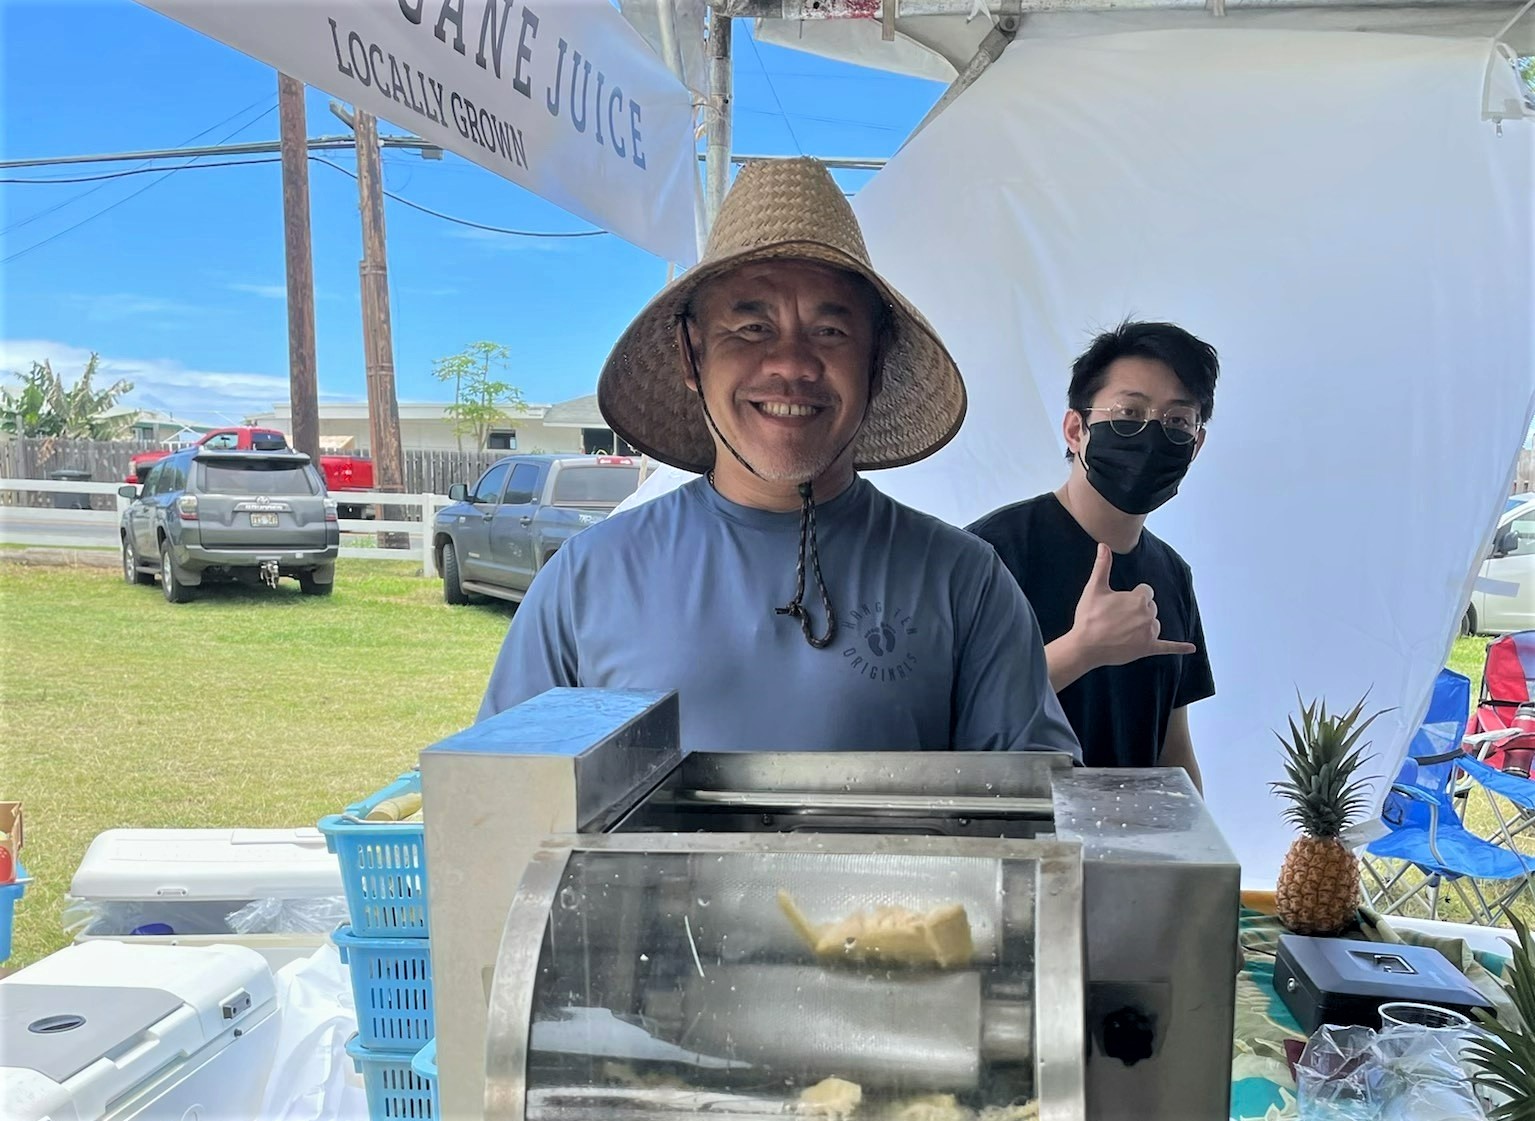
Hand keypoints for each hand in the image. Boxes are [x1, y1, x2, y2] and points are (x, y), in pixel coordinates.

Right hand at [1070, 544, 1196, 669]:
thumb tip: (1104, 545)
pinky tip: (1191, 648)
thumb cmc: (1089, 616)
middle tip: (1116, 618)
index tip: (1117, 604)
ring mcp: (1149, 633)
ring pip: (1153, 624)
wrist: (1085, 646)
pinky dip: (1179, 647)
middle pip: (1150, 608)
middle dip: (1137, 611)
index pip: (1146, 592)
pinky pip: (1167, 646)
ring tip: (1122, 631)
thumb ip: (1103, 565)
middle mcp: (1149, 615)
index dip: (1132, 597)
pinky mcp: (1147, 648)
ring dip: (1143, 626)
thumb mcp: (1095, 588)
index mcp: (1139, 599)